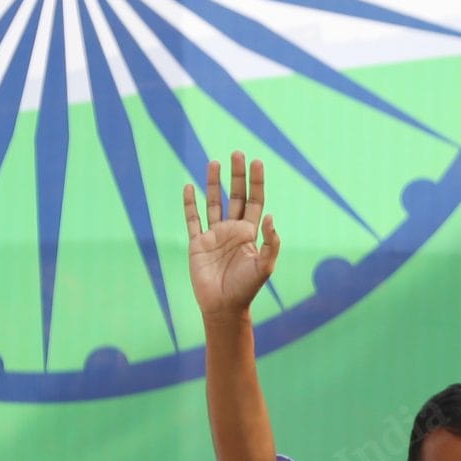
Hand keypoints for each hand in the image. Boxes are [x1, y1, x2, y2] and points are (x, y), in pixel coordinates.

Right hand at [183, 153, 278, 319]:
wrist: (223, 306)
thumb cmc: (247, 288)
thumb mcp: (265, 266)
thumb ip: (271, 242)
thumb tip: (271, 216)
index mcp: (250, 233)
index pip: (255, 201)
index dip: (256, 182)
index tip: (257, 162)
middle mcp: (233, 230)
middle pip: (236, 195)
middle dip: (237, 175)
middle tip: (237, 153)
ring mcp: (214, 235)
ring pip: (214, 202)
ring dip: (213, 183)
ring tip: (214, 162)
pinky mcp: (197, 243)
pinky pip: (192, 219)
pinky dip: (190, 204)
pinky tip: (189, 187)